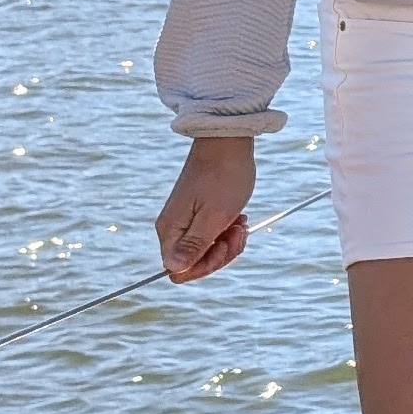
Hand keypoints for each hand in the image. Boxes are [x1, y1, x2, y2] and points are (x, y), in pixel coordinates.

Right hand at [159, 136, 255, 282]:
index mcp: (170, 231)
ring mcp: (186, 220)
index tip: (225, 245)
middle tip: (239, 231)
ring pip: (206, 250)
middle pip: (194, 262)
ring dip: (229, 242)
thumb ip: (195, 245)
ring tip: (241, 222)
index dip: (205, 266)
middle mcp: (173, 228)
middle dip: (222, 253)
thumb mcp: (214, 216)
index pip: (178, 270)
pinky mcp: (198, 212)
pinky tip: (240, 218)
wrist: (228, 143)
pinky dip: (228, 231)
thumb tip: (174, 270)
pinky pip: (213, 235)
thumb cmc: (224, 178)